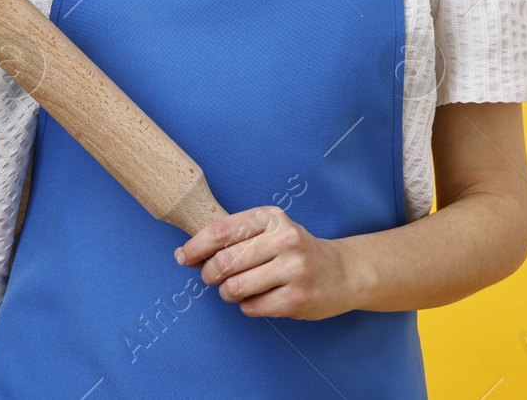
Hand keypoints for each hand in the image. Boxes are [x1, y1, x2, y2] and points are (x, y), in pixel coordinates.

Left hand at [173, 205, 360, 319]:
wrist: (342, 272)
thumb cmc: (294, 250)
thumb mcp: (269, 231)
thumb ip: (232, 238)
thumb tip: (186, 254)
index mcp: (272, 218)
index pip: (221, 231)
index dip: (195, 246)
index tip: (183, 256)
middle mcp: (284, 240)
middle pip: (224, 262)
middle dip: (209, 274)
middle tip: (212, 277)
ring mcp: (293, 271)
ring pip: (235, 288)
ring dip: (227, 292)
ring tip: (236, 289)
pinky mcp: (296, 299)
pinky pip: (251, 308)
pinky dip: (246, 306)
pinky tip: (259, 298)